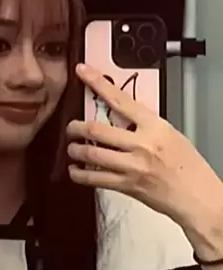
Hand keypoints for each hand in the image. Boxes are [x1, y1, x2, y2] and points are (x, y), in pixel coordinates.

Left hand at [66, 63, 222, 236]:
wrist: (199, 197)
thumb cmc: (188, 166)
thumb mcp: (169, 134)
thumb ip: (144, 123)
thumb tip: (122, 113)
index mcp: (153, 126)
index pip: (120, 99)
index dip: (97, 83)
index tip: (83, 72)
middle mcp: (141, 144)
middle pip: (97, 129)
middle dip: (76, 127)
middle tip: (71, 127)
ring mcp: (132, 166)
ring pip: (91, 153)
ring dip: (75, 149)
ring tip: (72, 148)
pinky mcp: (127, 186)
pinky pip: (95, 178)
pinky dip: (79, 174)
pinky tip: (75, 171)